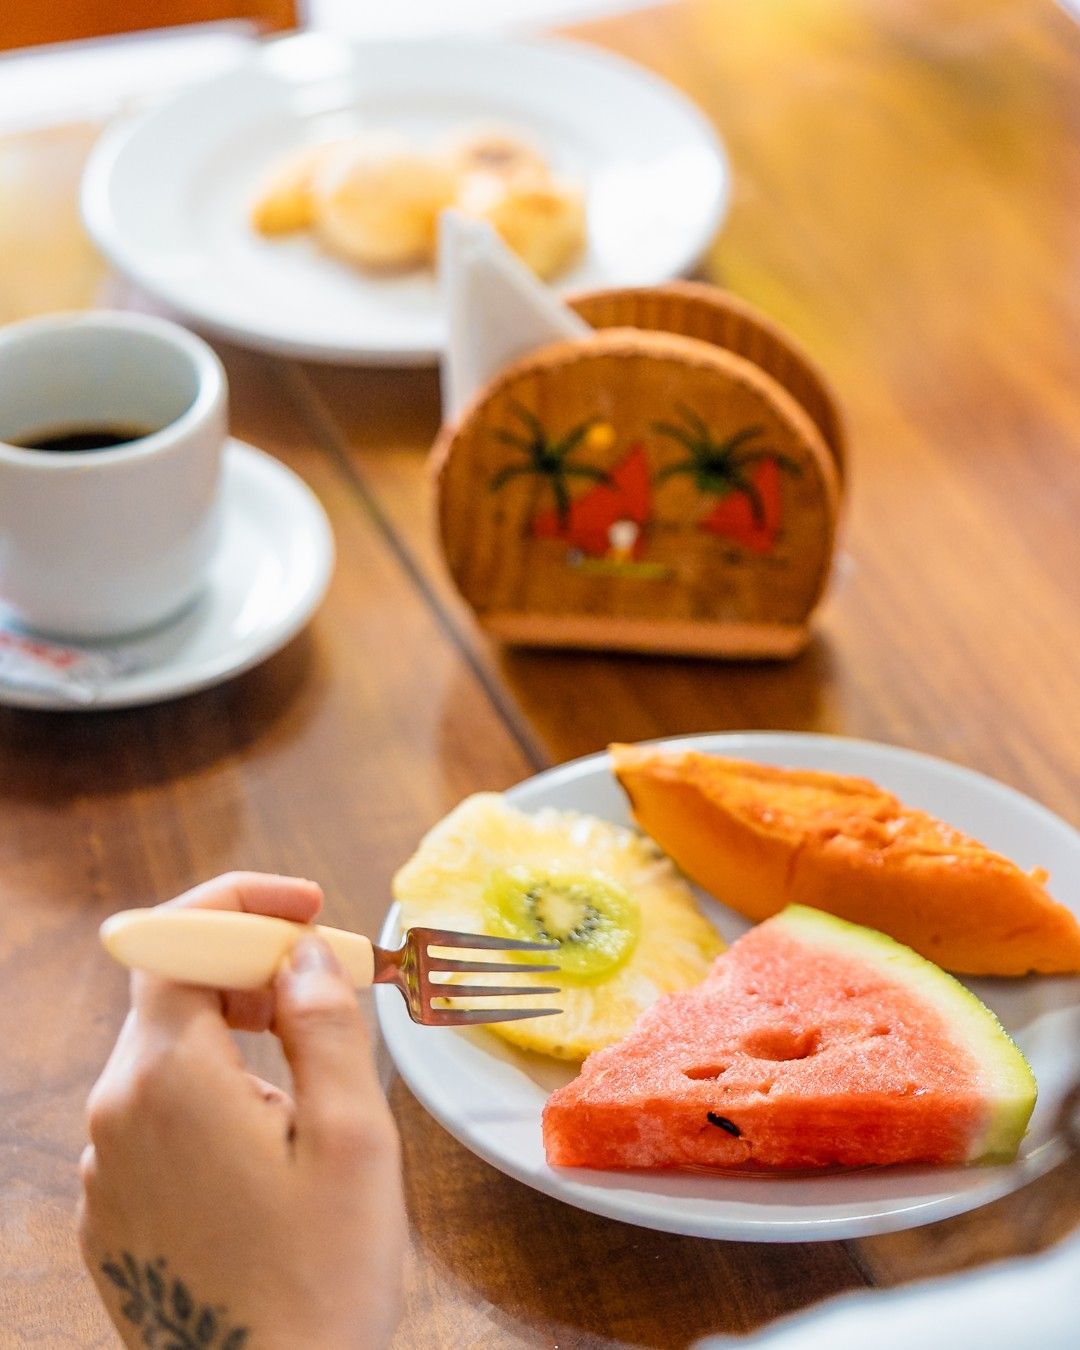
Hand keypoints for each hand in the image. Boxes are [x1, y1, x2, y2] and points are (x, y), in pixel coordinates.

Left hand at [78, 873, 405, 1349]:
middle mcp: (113, 1115)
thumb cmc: (320, 1278)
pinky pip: (157, 1120)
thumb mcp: (352, 1136)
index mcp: (166, 1080)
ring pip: (170, 1058)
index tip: (309, 909)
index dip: (243, 905)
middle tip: (333, 990)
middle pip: (174, 993)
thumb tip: (304, 953)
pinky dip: (215, 1098)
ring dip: (241, 1040)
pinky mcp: (112, 1214)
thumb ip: (325, 1023)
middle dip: (255, 972)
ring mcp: (103, 1170)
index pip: (177, 938)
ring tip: (316, 1094)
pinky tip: (274, 1149)